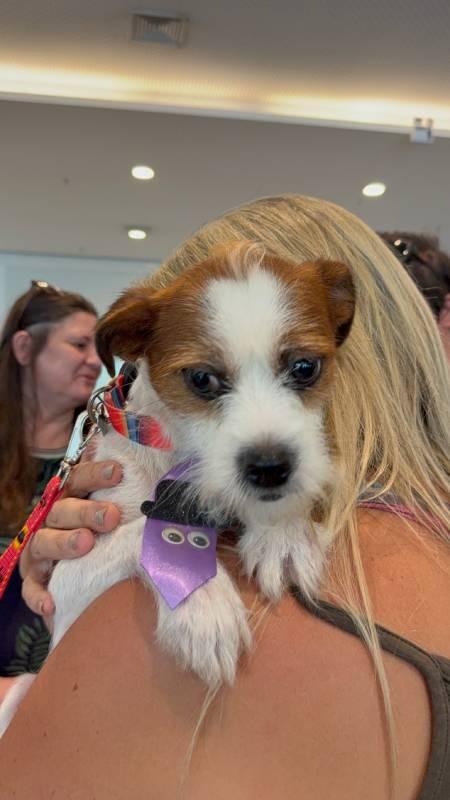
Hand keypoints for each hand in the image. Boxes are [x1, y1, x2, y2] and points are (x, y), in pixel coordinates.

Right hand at [19, 461, 121, 617]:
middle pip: (63, 510)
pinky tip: (51, 602)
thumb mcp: (117, 520)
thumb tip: (161, 478)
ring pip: (44, 542)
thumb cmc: (108, 541)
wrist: (91, 588)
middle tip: (111, 516)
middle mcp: (53, 523)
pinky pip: (30, 589)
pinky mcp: (35, 582)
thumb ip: (129, 501)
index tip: (118, 472)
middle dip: (86, 511)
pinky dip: (39, 595)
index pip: (78, 480)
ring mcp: (41, 553)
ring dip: (64, 542)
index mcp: (72, 500)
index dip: (95, 474)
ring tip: (86, 543)